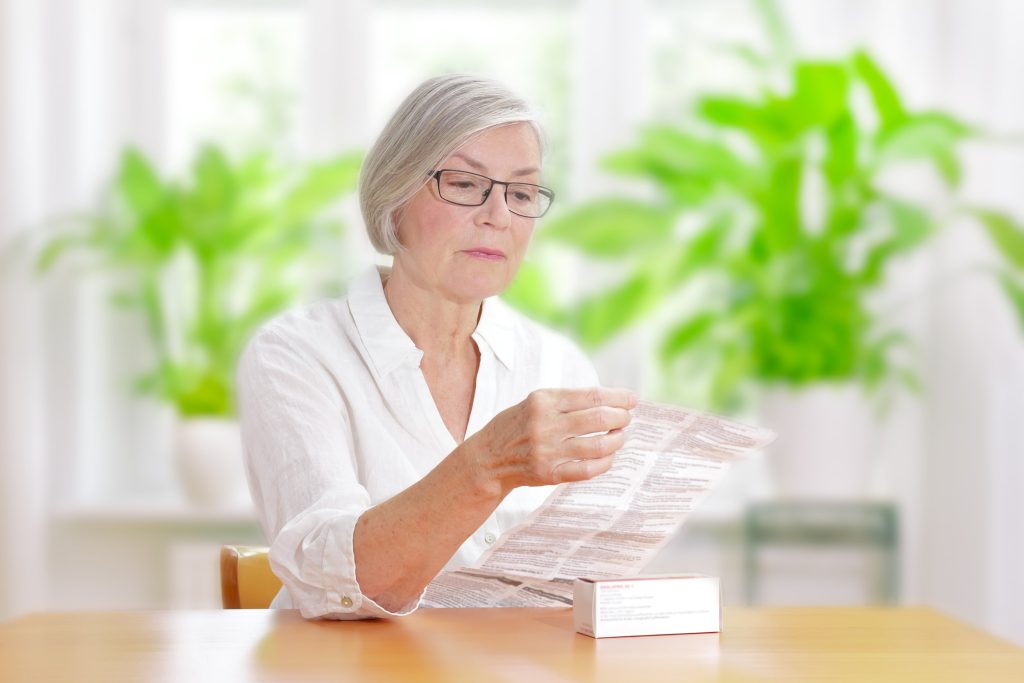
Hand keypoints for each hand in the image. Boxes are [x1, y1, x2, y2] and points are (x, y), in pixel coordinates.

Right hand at [462, 387, 637, 495]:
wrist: (488, 458)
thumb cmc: (516, 426)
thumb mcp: (534, 402)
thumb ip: (567, 401)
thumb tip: (609, 400)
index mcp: (543, 401)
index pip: (592, 396)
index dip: (618, 397)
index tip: (632, 399)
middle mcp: (545, 424)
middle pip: (599, 418)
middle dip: (621, 418)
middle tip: (626, 419)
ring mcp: (547, 451)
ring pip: (598, 445)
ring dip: (616, 440)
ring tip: (618, 436)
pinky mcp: (549, 474)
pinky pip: (587, 470)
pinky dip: (605, 462)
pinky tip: (608, 457)